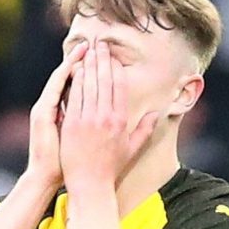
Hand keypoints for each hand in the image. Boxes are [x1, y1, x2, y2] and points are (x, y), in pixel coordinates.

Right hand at [27, 42, 88, 189]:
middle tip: (92, 44)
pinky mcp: (42, 114)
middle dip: (81, 60)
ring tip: (85, 48)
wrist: (44, 176)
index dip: (85, 70)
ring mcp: (44, 109)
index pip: (74, 85)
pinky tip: (73, 65)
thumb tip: (91, 110)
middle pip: (67, 77)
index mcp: (59, 112)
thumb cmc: (63, 162)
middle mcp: (49, 106)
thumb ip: (80, 122)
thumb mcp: (73, 138)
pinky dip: (63, 77)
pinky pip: (55, 91)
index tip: (98, 56)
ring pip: (60, 79)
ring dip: (72, 63)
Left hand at [59, 41, 159, 191]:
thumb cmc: (111, 168)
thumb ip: (145, 128)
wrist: (90, 184)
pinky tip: (76, 69)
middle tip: (100, 44)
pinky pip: (74, 96)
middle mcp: (105, 117)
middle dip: (102, 60)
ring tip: (88, 50)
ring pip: (89, 85)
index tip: (113, 56)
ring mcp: (87, 119)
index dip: (116, 68)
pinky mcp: (72, 124)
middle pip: (104, 80)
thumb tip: (157, 112)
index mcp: (121, 120)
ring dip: (89, 65)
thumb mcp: (133, 149)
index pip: (119, 87)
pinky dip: (75, 81)